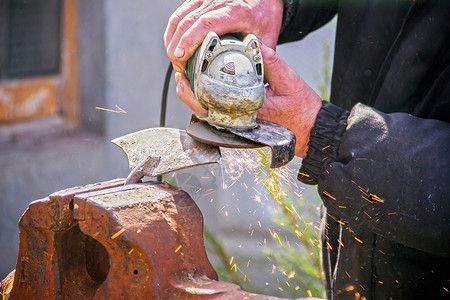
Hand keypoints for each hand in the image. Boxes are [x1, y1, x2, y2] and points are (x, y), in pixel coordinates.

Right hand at [164, 0, 283, 72]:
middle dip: (176, 46)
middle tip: (178, 67)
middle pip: (187, 22)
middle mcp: (217, 1)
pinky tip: (174, 47)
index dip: (190, 40)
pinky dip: (173, 32)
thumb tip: (255, 80)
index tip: (181, 57)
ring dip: (172, 41)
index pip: (206, 24)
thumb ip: (261, 57)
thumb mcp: (268, 36)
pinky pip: (179, 15)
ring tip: (176, 61)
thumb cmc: (265, 15)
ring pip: (178, 18)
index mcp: (236, 11)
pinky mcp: (198, 0)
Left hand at [174, 43, 322, 158]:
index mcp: (247, 113)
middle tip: (181, 76)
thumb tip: (255, 43)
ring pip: (211, 114)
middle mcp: (240, 123)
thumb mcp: (289, 81)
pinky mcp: (245, 124)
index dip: (193, 92)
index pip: (212, 105)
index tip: (184, 77)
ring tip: (190, 80)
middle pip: (204, 111)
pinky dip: (212, 101)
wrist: (312, 130)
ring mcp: (241, 126)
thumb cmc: (302, 110)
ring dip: (198, 98)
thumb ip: (271, 62)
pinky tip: (209, 89)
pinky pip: (222, 114)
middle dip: (189, 94)